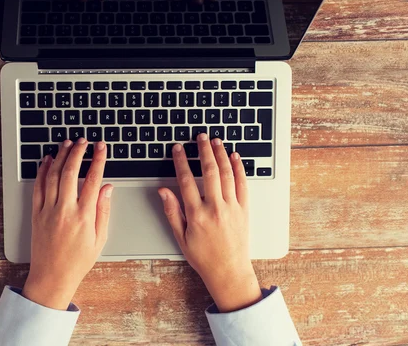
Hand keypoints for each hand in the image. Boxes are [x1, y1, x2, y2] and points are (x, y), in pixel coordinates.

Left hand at [22, 138, 112, 309]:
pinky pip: (38, 187)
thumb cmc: (78, 260)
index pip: (93, 180)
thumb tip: (107, 188)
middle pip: (70, 172)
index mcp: (84, 216)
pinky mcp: (36, 213)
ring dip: (60, 156)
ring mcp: (48, 210)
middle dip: (78, 152)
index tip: (101, 147)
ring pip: (53, 175)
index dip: (98, 160)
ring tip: (67, 144)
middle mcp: (65, 210)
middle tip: (83, 141)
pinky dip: (42, 171)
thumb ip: (104, 210)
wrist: (52, 276)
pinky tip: (47, 160)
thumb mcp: (100, 238)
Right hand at [158, 133, 261, 312]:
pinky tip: (234, 157)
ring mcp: (232, 207)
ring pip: (227, 174)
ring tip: (216, 141)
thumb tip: (164, 191)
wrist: (228, 271)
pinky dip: (239, 168)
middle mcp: (215, 208)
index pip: (186, 180)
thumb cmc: (203, 257)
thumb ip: (172, 211)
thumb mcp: (180, 236)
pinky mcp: (244, 209)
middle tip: (200, 137)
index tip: (178, 149)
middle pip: (209, 171)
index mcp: (196, 214)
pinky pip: (242, 184)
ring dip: (221, 154)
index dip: (181, 161)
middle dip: (204, 150)